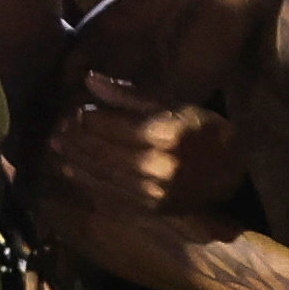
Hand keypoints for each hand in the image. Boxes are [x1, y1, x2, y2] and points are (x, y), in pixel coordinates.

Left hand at [50, 72, 243, 212]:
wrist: (230, 172)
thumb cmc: (202, 130)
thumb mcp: (172, 105)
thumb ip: (129, 96)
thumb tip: (89, 80)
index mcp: (165, 135)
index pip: (113, 125)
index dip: (88, 118)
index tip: (73, 110)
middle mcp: (158, 166)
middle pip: (102, 150)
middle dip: (76, 139)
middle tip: (58, 128)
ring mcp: (153, 192)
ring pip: (101, 173)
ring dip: (75, 159)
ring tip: (58, 147)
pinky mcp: (149, 209)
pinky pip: (109, 195)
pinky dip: (87, 182)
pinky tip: (72, 170)